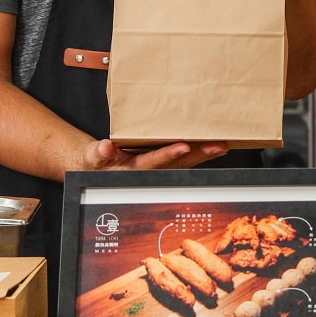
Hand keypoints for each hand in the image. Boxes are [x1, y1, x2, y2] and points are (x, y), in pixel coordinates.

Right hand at [76, 139, 227, 172]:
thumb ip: (98, 153)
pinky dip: (200, 155)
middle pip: (178, 163)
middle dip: (199, 155)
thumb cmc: (98, 162)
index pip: (154, 161)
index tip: (184, 147)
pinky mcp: (165, 163)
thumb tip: (105, 148)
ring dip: (205, 155)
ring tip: (223, 146)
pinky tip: (215, 149)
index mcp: (134, 168)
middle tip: (218, 146)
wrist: (100, 167)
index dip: (168, 154)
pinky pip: (186, 161)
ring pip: (186, 163)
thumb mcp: (92, 157)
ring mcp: (160, 168)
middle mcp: (151, 170)